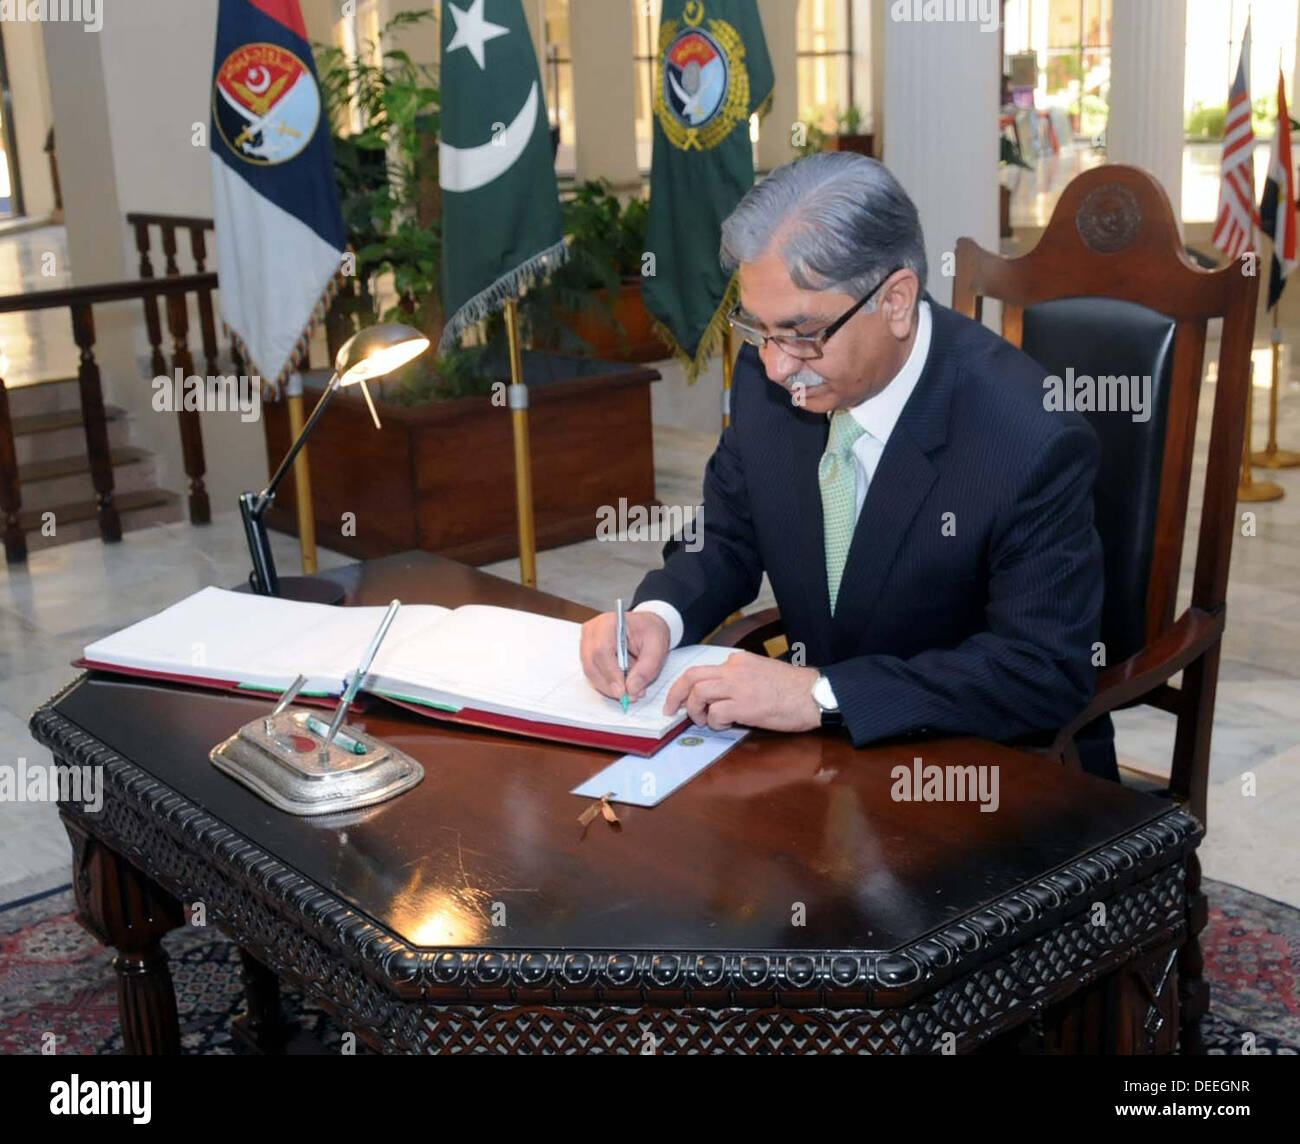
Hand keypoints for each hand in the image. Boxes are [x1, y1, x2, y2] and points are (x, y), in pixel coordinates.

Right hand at [580, 610, 671, 700]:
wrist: (646, 626)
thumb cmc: (650, 631)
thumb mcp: (657, 647)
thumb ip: (647, 668)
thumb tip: (631, 688)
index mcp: (608, 623)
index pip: (601, 650)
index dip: (610, 673)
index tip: (622, 691)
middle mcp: (592, 631)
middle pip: (592, 664)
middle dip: (610, 685)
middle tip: (629, 697)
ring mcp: (586, 643)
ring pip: (591, 672)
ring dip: (609, 687)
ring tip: (632, 691)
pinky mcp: (587, 654)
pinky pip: (593, 674)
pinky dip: (608, 684)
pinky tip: (624, 685)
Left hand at [663, 650, 821, 732]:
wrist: (813, 695)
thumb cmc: (792, 688)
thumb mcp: (761, 672)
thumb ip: (739, 678)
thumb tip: (719, 695)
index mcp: (738, 660)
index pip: (702, 669)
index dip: (686, 685)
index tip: (680, 697)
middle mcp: (734, 669)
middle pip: (691, 677)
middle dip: (676, 695)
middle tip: (673, 710)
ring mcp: (738, 686)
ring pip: (699, 693)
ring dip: (695, 711)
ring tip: (703, 721)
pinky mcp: (744, 705)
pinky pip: (715, 713)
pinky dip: (714, 722)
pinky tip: (726, 726)